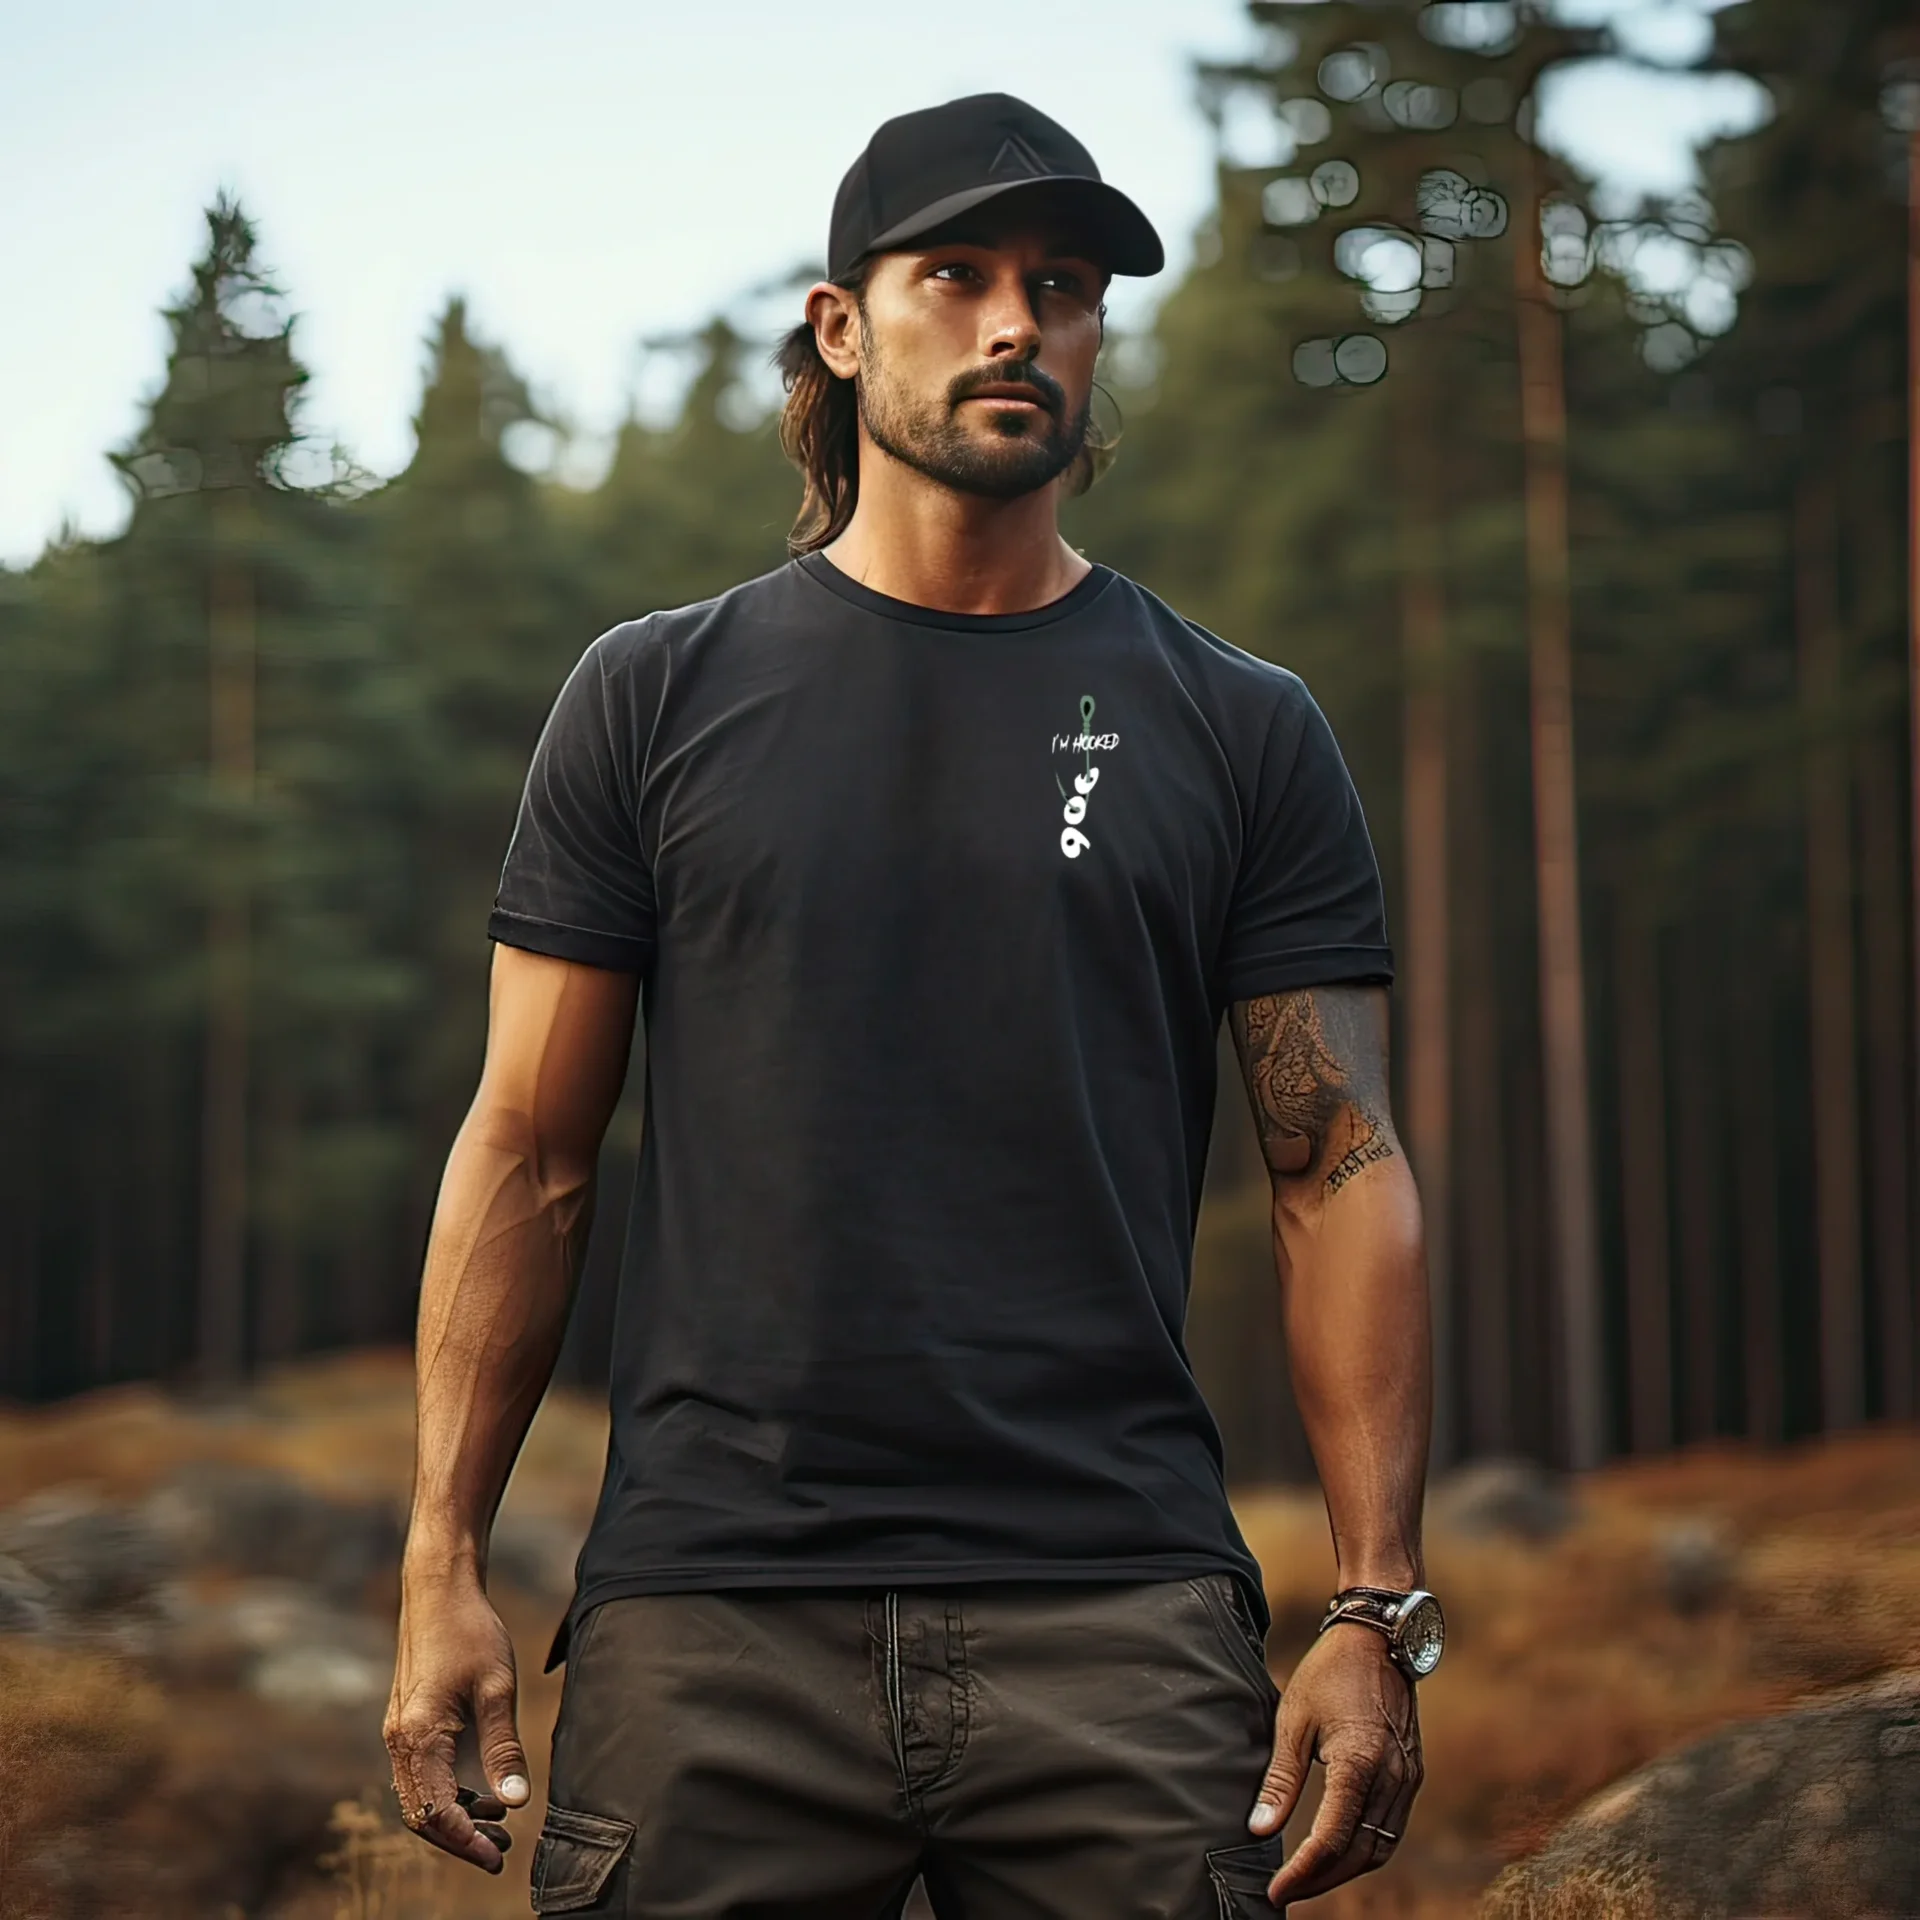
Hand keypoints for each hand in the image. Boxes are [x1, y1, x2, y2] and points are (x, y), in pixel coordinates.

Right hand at [383, 1571, 532, 1872]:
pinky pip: (420, 1776)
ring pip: (419, 1798)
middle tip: (501, 1852)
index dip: (466, 1843)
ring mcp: (399, 1732)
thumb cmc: (471, 1633)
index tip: (497, 1859)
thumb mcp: (498, 1689)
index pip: (437, 1812)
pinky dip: (447, 1794)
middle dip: (459, 1840)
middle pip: (422, 1815)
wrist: (439, 1590)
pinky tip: (482, 1792)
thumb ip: (504, 1748)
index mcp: (419, 1736)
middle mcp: (400, 1741)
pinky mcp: (407, 1723)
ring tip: (498, 1827)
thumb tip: (517, 1802)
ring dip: (453, 1819)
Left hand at [1244, 1621, 1422, 1906]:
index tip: (1276, 1891)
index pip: (1331, 1839)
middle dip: (1322, 1880)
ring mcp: (1408, 1778)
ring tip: (1308, 1878)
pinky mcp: (1412, 1774)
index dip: (1303, 1872)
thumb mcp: (1293, 1719)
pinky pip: (1391, 1828)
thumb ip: (1280, 1779)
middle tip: (1287, 1891)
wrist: (1378, 1637)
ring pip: (1380, 1848)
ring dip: (1344, 1870)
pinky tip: (1339, 1850)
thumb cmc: (1329, 1672)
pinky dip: (1365, 1849)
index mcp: (1360, 1763)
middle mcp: (1392, 1777)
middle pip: (1359, 1854)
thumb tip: (1259, 1830)